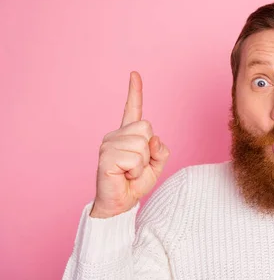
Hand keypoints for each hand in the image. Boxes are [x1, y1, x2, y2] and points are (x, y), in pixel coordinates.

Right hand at [90, 71, 170, 217]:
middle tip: (136, 166)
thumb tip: (153, 138)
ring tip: (130, 172)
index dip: (135, 91)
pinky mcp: (106, 157)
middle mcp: (115, 136)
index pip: (133, 109)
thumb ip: (160, 149)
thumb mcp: (156, 165)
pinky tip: (124, 175)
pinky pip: (135, 158)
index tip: (135, 74)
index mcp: (128, 135)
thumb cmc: (135, 184)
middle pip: (147, 128)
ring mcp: (108, 144)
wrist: (119, 205)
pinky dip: (136, 170)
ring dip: (142, 164)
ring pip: (142, 144)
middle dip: (149, 150)